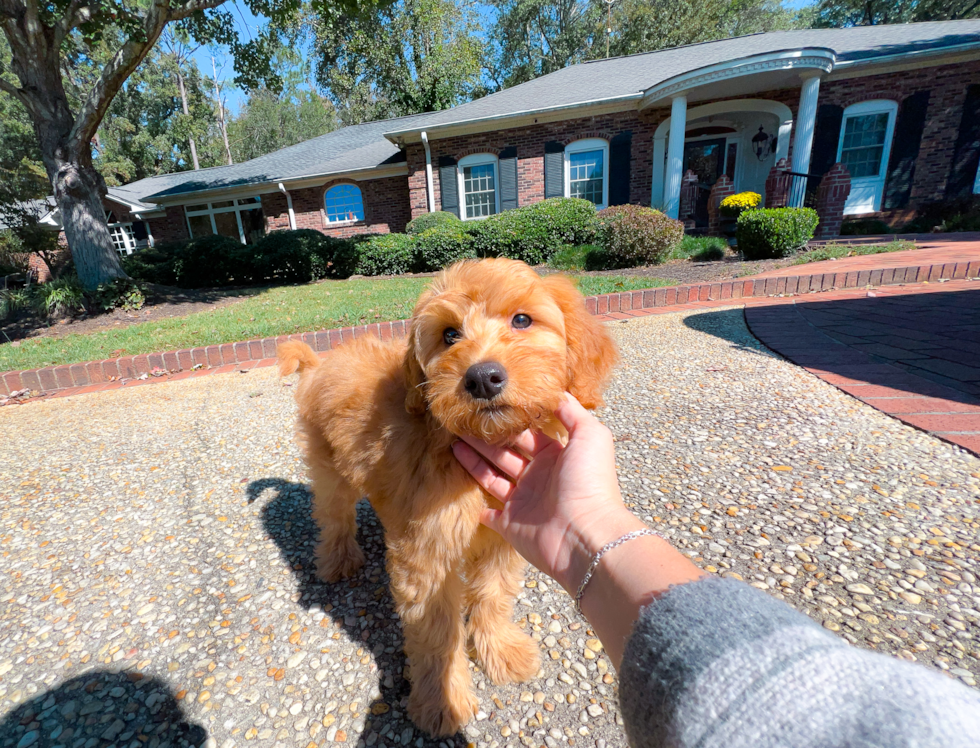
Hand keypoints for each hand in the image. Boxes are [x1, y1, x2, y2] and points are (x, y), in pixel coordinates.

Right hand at [452, 393, 643, 593]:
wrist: (584, 535)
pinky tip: (464, 493)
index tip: (488, 408)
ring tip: (453, 443)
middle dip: (484, 439)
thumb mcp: (590, 435)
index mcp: (556, 456)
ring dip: (474, 462)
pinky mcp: (510, 525)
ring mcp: (523, 503)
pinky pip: (490, 516)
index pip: (526, 434)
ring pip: (492, 477)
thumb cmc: (589, 481)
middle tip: (461, 422)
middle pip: (505, 453)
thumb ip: (572, 410)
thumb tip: (554, 390)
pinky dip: (479, 507)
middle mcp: (538, 478)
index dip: (508, 422)